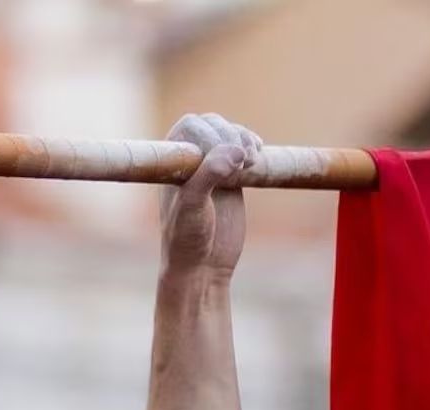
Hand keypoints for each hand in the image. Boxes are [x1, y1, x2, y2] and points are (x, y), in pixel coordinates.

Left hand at [160, 113, 258, 278]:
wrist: (203, 266)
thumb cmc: (188, 238)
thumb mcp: (193, 207)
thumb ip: (208, 176)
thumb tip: (234, 151)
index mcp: (171, 163)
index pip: (191, 126)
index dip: (211, 132)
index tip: (222, 155)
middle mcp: (189, 161)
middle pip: (213, 124)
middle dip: (231, 135)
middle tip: (244, 160)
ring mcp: (211, 167)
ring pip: (230, 134)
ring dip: (244, 139)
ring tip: (252, 159)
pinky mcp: (232, 178)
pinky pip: (243, 150)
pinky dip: (253, 147)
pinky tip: (259, 155)